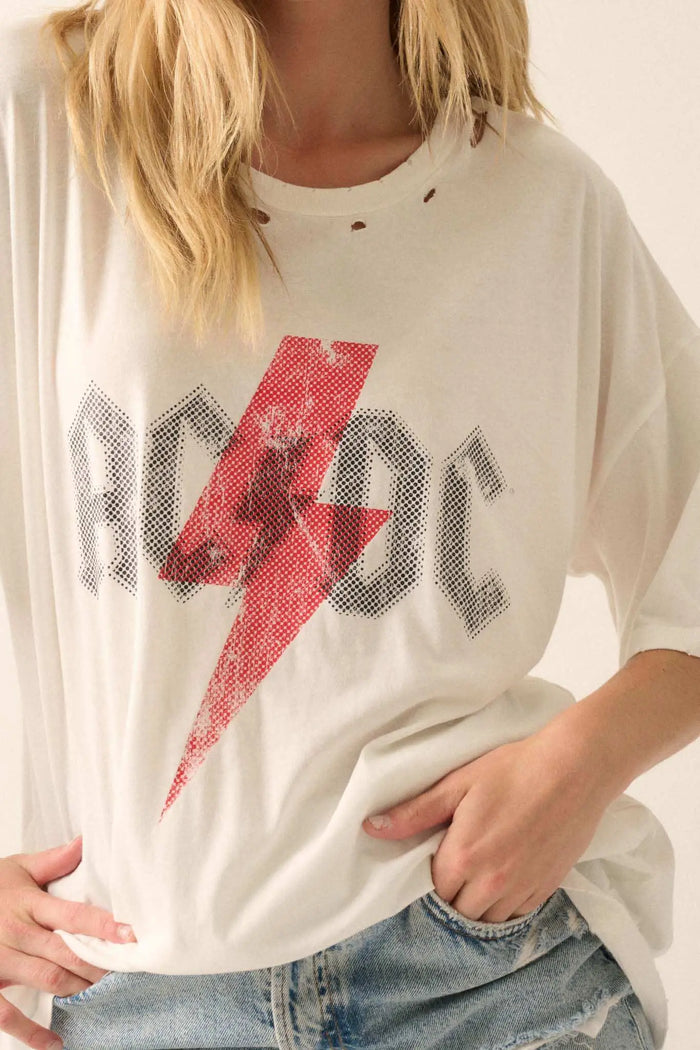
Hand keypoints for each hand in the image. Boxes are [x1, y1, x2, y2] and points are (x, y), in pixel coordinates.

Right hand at [0, 834, 136, 1049]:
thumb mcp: (18, 868)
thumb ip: (53, 860)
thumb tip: (85, 842)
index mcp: (27, 903)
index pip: (71, 915)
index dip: (102, 925)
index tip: (130, 934)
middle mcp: (15, 933)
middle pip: (65, 951)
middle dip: (98, 962)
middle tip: (126, 968)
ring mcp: (0, 961)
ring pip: (47, 979)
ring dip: (78, 987)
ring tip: (104, 989)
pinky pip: (7, 1015)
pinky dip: (30, 1032)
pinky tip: (54, 1042)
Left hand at [362, 730, 615, 922]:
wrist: (575, 769)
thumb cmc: (514, 769)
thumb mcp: (459, 784)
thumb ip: (415, 812)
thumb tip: (371, 828)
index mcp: (464, 857)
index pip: (433, 888)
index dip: (433, 871)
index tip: (439, 852)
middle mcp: (492, 883)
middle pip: (459, 909)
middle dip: (454, 891)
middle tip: (459, 860)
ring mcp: (522, 888)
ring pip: (488, 917)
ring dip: (479, 901)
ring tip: (481, 869)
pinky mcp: (547, 887)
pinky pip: (517, 913)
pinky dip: (506, 902)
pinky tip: (506, 874)